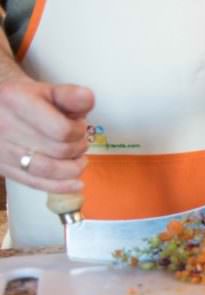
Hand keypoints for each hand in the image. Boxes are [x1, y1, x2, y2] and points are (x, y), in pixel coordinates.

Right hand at [0, 78, 92, 192]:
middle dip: (77, 148)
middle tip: (79, 141)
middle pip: (58, 150)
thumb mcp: (47, 90)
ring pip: (48, 170)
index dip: (79, 131)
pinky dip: (61, 186)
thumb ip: (68, 95)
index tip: (80, 126)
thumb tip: (87, 98)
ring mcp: (1, 150)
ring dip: (73, 168)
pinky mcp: (3, 168)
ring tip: (79, 160)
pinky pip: (35, 183)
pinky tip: (77, 184)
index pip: (62, 130)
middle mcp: (4, 126)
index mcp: (16, 101)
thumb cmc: (26, 99)